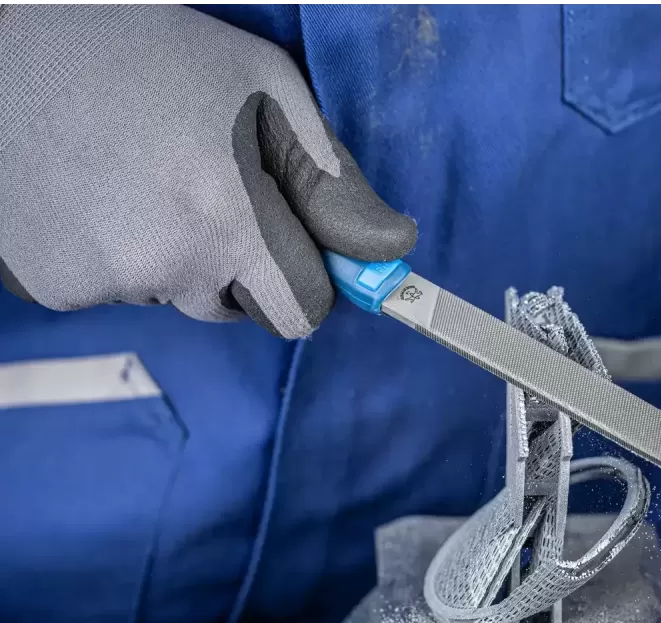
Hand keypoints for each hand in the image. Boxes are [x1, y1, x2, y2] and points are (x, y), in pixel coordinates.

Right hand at [0, 5, 414, 337]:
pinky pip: (114, 289)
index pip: (303, 312)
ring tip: (140, 177)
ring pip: (174, 294)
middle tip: (205, 190)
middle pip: (237, 308)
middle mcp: (166, 263)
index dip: (307, 280)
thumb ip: (333, 182)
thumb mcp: (265, 92)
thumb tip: (390, 249)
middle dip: (241, 267)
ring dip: (173, 253)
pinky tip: (97, 192)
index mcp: (230, 216)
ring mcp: (101, 280)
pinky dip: (116, 253)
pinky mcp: (50, 286)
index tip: (290, 243)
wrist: (11, 38)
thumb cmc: (151, 50)